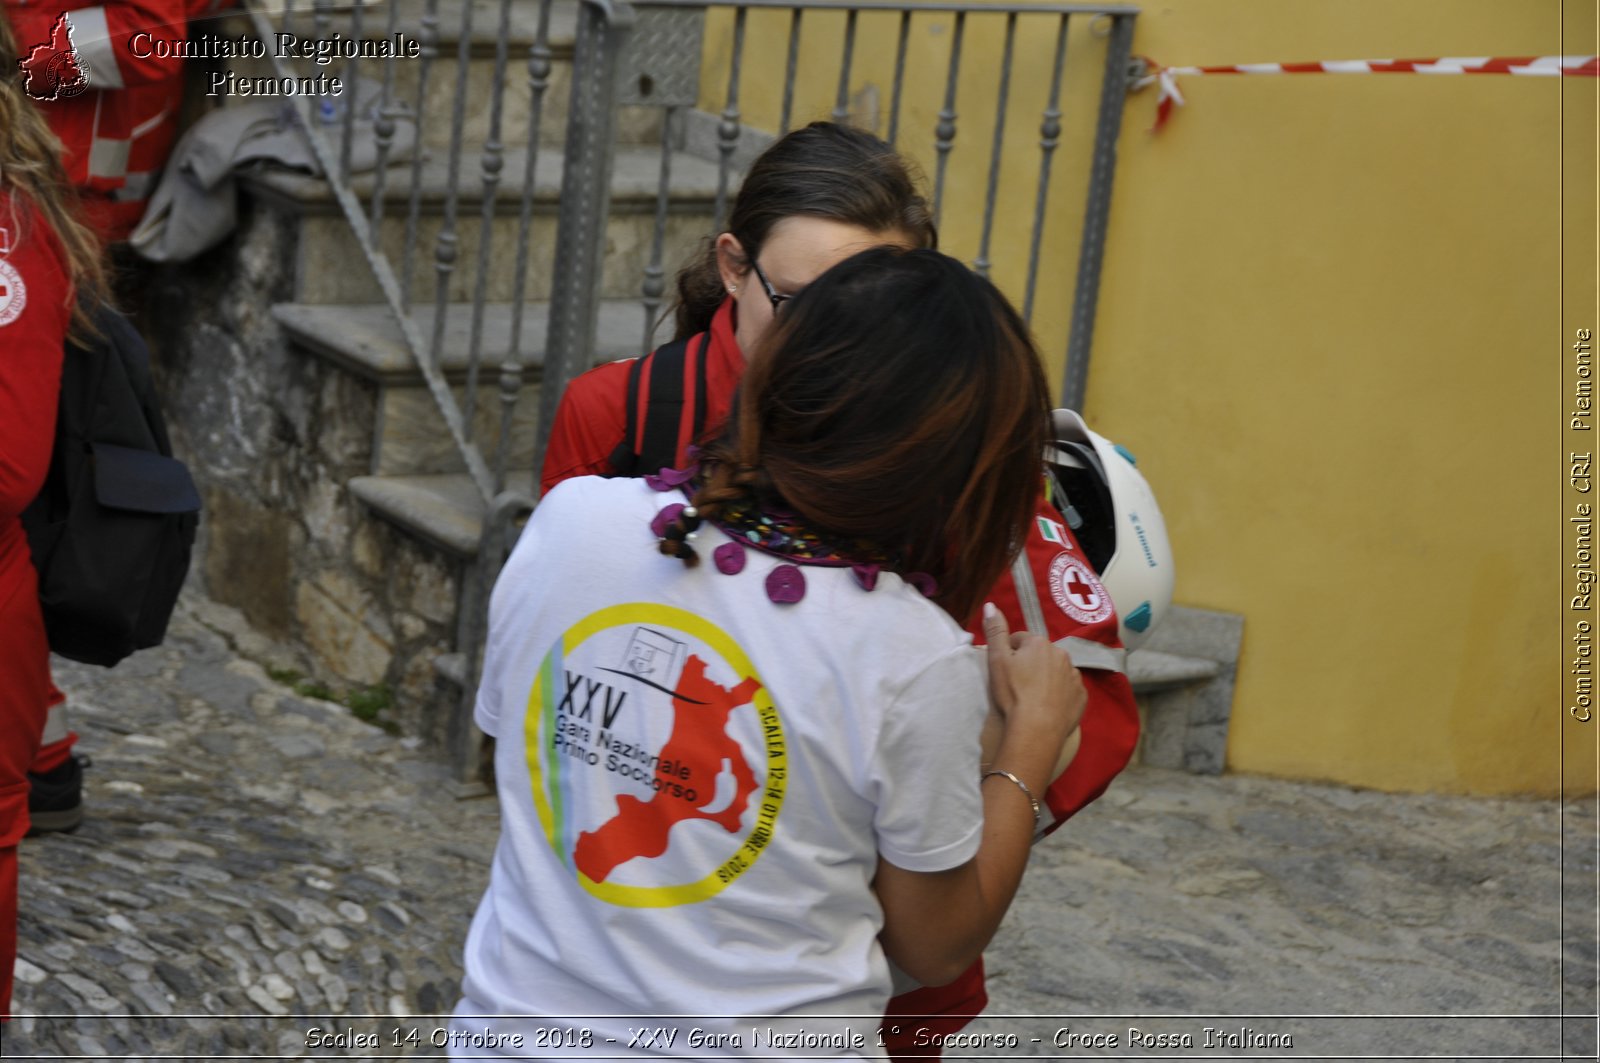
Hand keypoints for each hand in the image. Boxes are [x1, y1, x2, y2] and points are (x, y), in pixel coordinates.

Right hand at [981, 603, 1085, 747]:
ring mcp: (1074, 675)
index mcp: (1039, 643)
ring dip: (1046, 678)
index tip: (1004, 670)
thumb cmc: (1013, 692)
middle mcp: (1061, 654)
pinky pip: (1068, 690)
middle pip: (1040, 654)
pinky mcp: (1081, 696)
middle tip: (1018, 684)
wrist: (1037, 728)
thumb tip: (991, 604)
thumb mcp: (997, 660)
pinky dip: (1060, 694)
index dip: (1009, 653)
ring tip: (1033, 697)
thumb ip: (995, 631)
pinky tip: (1048, 707)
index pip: (1020, 640)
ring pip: (1056, 671)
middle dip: (1030, 664)